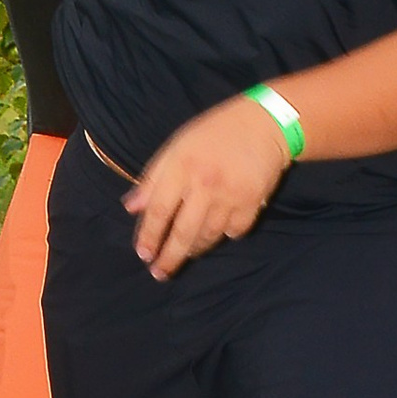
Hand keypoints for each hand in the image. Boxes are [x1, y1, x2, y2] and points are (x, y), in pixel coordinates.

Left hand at [125, 95, 291, 278]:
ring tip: (185, 254)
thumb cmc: (213, 133)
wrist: (264, 124)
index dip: (149, 235)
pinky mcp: (252, 203)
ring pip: (208, 237)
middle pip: (183, 232)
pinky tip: (218, 233)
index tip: (143, 254)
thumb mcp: (176, 147)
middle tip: (159, 273)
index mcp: (181, 166)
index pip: (159, 210)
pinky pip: (234, 232)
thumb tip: (132, 208)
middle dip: (169, 257)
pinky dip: (224, 236)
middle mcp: (204, 184)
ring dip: (194, 250)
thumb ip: (153, 178)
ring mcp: (230, 196)